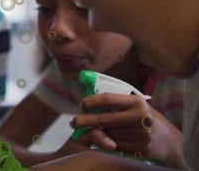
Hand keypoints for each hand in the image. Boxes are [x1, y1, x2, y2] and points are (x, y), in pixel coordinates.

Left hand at [70, 93, 184, 167]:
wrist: (169, 141)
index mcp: (137, 102)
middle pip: (104, 119)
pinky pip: (115, 146)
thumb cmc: (146, 119)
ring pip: (108, 134)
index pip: (107, 99)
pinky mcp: (140, 149)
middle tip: (73, 122)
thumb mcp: (136, 105)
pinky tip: (103, 140)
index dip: (91, 101)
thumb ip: (117, 102)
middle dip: (84, 120)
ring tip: (89, 130)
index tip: (82, 104)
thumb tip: (89, 94)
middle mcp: (140, 117)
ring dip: (95, 132)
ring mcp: (141, 134)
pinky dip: (106, 143)